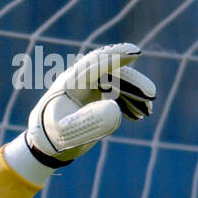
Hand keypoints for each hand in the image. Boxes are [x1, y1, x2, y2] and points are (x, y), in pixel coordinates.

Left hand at [25, 42, 154, 166]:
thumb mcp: (67, 133)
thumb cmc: (52, 136)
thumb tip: (115, 109)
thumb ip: (88, 121)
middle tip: (151, 94)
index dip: (116, 57)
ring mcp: (91, 87)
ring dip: (134, 95)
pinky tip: (140, 115)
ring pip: (118, 84)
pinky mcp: (97, 96)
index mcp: (71, 82)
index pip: (96, 63)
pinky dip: (130, 103)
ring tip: (148, 111)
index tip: (135, 52)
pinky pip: (118, 94)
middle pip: (112, 72)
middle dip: (132, 82)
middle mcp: (82, 80)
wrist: (46, 145)